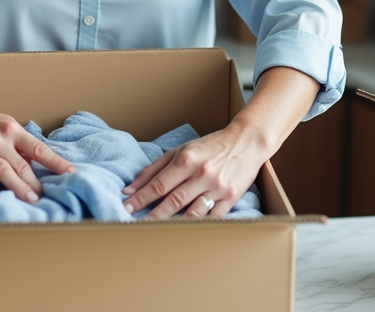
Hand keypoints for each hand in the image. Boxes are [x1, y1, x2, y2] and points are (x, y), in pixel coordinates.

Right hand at [0, 97, 74, 203]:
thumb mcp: (2, 124)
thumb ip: (18, 143)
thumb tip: (35, 163)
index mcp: (11, 129)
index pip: (39, 149)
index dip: (56, 162)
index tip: (71, 172)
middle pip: (22, 165)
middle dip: (36, 183)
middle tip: (47, 196)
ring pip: (4, 171)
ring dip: (19, 187)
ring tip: (31, 200)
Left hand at [121, 125, 266, 218]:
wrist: (246, 142)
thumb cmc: (210, 146)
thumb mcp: (180, 150)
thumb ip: (154, 169)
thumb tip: (130, 188)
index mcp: (187, 160)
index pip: (159, 184)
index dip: (141, 198)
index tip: (127, 208)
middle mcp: (202, 174)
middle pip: (173, 200)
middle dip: (152, 215)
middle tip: (135, 225)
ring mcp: (217, 188)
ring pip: (192, 212)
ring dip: (174, 223)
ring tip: (156, 232)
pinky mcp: (231, 198)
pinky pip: (212, 218)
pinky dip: (197, 225)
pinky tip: (183, 232)